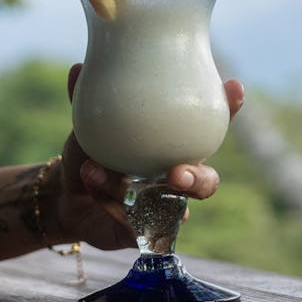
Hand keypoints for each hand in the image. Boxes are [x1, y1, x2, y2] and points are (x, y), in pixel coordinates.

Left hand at [50, 67, 243, 250]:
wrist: (66, 197)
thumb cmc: (88, 154)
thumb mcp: (86, 126)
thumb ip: (84, 100)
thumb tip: (78, 69)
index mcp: (173, 145)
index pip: (209, 127)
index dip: (229, 108)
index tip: (234, 88)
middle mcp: (176, 177)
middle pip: (205, 182)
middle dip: (197, 178)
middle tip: (177, 173)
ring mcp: (163, 208)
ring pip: (165, 208)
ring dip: (133, 192)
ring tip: (104, 176)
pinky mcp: (145, 232)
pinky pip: (134, 224)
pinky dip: (109, 206)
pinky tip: (93, 190)